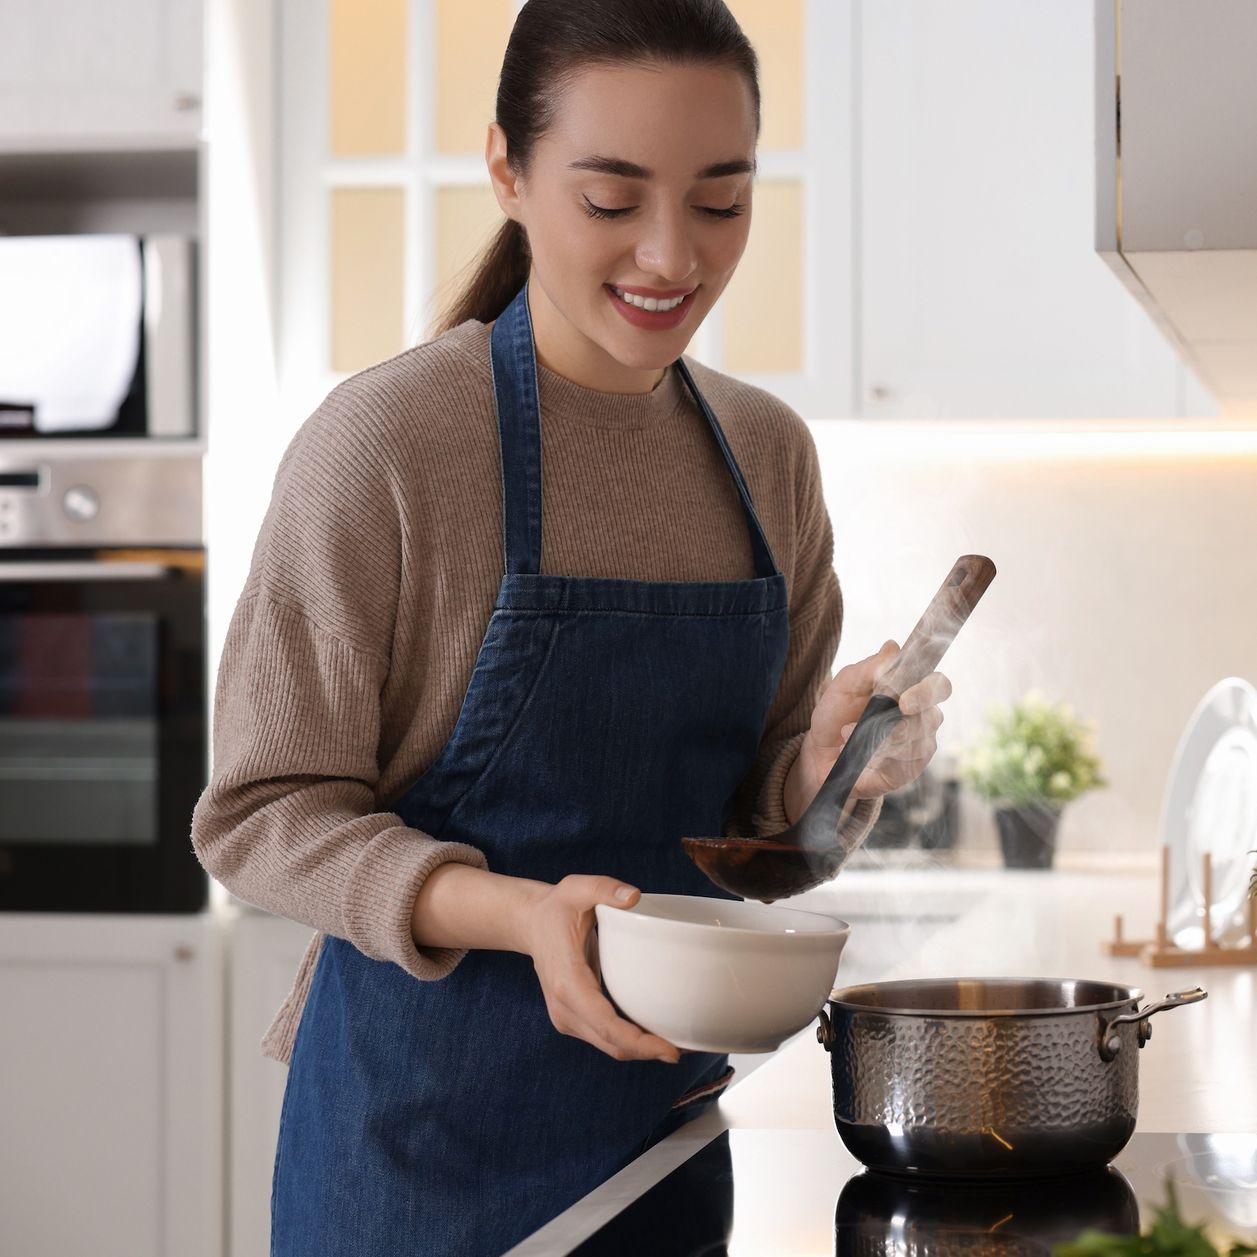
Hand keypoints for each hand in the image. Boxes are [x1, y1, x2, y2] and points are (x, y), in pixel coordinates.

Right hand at [517, 874, 680, 1064]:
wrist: (531, 924)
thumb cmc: (557, 908)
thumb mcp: (577, 888)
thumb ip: (604, 888)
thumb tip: (633, 896)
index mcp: (568, 981)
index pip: (605, 1024)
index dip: (638, 1042)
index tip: (670, 1051)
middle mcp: (564, 1007)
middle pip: (611, 1044)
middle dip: (648, 1052)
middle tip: (687, 1049)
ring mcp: (566, 1017)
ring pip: (609, 1046)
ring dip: (641, 1051)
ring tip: (678, 1044)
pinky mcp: (573, 1019)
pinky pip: (605, 1038)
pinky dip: (630, 1042)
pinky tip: (655, 1036)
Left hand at [793, 640, 952, 809]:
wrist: (820, 752)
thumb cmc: (837, 714)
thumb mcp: (845, 685)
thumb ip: (870, 667)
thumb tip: (893, 647)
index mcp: (912, 691)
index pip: (939, 686)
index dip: (929, 690)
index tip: (904, 698)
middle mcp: (922, 718)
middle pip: (933, 717)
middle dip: (906, 721)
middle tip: (880, 726)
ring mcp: (918, 746)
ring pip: (915, 743)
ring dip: (878, 738)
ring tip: (848, 734)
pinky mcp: (908, 771)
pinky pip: (904, 765)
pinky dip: (878, 757)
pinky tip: (860, 753)